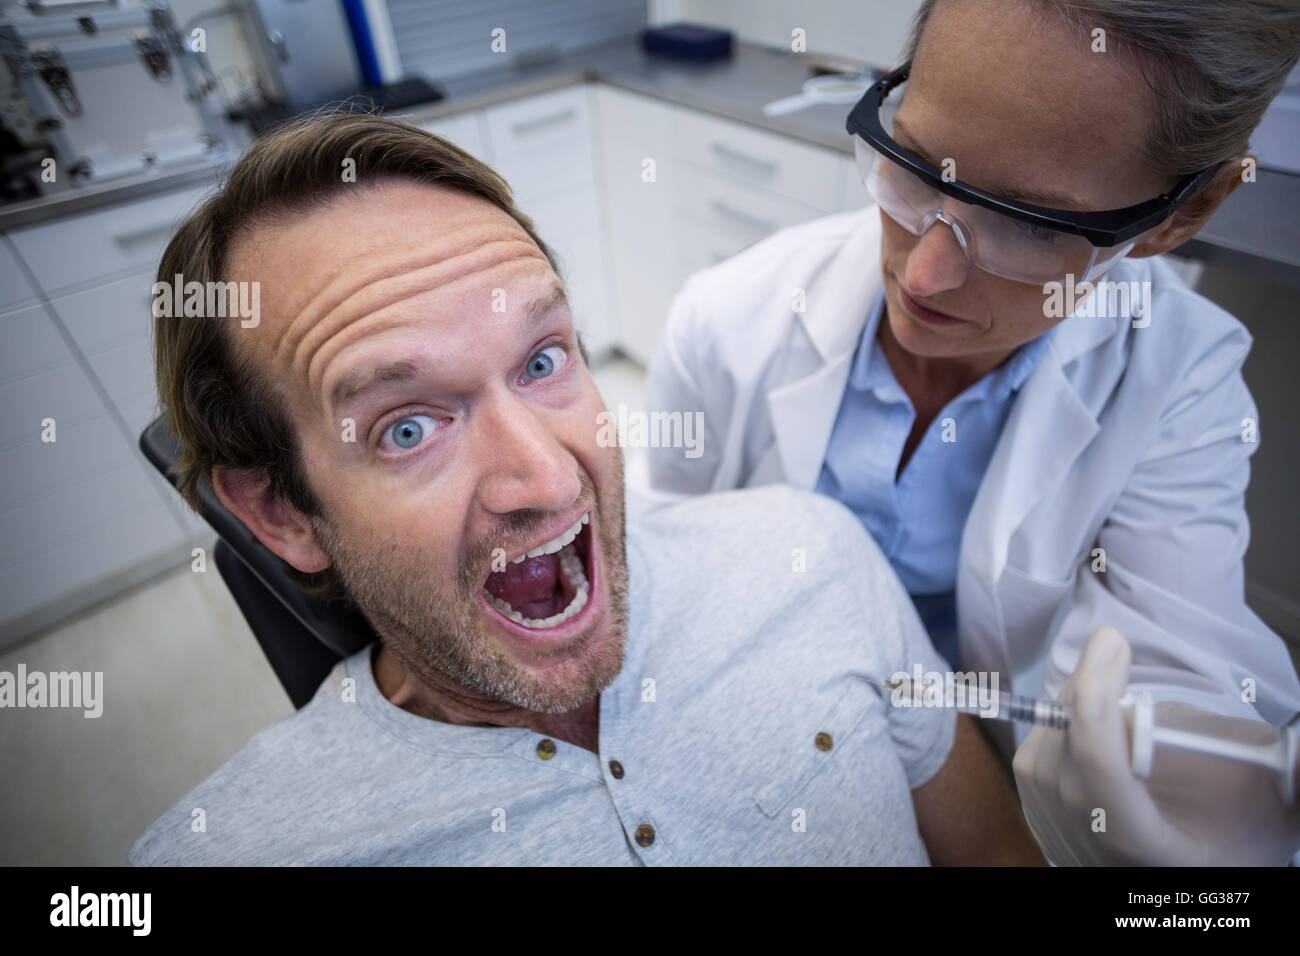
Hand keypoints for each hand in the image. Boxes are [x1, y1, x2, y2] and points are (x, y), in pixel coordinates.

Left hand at [1012, 626, 1299, 864]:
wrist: (1204, 853)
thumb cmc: (1242, 824)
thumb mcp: (1276, 800)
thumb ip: (1288, 771)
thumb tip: (1298, 752)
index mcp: (1152, 853)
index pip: (1102, 789)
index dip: (1096, 721)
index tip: (1110, 649)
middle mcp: (1095, 854)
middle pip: (1064, 769)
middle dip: (1085, 696)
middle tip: (1112, 646)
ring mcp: (1062, 841)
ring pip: (1041, 760)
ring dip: (1070, 705)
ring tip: (1109, 678)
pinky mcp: (1044, 821)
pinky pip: (1033, 762)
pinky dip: (1058, 722)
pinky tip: (1094, 710)